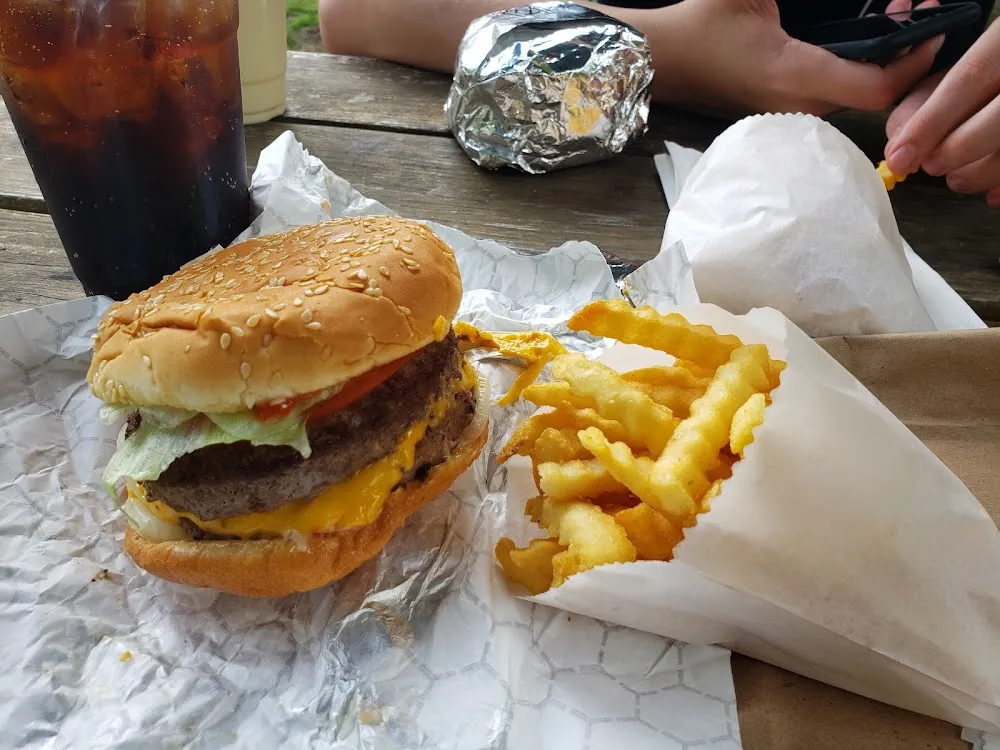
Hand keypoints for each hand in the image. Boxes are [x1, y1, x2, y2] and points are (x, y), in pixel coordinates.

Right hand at [643, 0, 942, 115]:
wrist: (660, 60)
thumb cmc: (699, 24)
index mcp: (793, 74)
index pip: (875, 87)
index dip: (912, 62)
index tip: (928, 28)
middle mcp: (795, 105)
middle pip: (872, 95)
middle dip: (900, 55)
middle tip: (907, 10)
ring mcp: (786, 114)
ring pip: (852, 98)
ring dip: (877, 64)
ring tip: (886, 21)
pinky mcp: (779, 113)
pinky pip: (831, 100)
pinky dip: (853, 73)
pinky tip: (853, 45)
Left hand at [886, 17, 999, 206]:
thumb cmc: (991, 69)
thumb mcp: (961, 67)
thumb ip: (926, 100)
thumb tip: (898, 145)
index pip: (969, 78)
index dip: (931, 122)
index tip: (899, 158)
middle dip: (959, 148)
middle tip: (932, 166)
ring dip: (984, 172)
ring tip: (958, 180)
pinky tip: (993, 194)